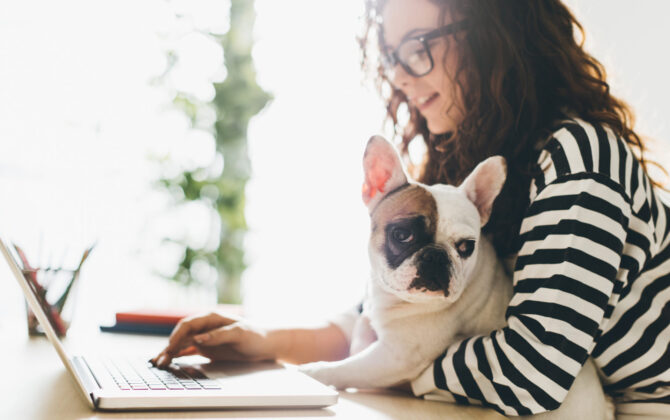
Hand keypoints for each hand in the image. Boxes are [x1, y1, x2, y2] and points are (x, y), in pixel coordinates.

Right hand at [151, 311, 278, 367]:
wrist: (265, 344)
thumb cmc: (255, 336)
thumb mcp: (239, 334)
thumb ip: (218, 336)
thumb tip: (198, 338)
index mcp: (211, 318)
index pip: (188, 324)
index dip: (177, 335)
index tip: (170, 347)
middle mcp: (204, 326)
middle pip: (181, 334)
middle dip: (169, 346)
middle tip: (160, 359)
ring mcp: (204, 337)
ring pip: (182, 343)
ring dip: (170, 352)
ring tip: (159, 363)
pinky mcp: (205, 347)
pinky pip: (187, 350)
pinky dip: (177, 356)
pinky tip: (167, 361)